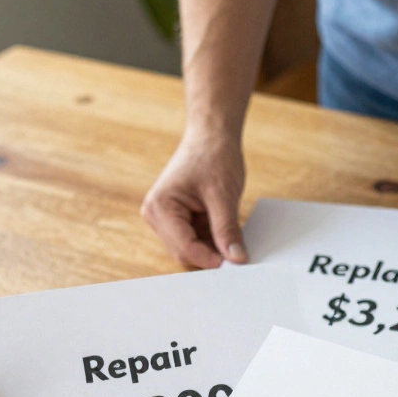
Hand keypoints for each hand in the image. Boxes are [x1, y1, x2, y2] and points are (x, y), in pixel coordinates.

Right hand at [141, 129, 247, 267]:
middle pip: (186, 252)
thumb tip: (237, 259)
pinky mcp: (180, 219)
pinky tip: (227, 230)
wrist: (212, 134)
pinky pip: (198, 240)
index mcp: (160, 207)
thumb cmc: (213, 155)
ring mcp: (167, 218)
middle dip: (212, 254)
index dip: (211, 258)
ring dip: (214, 247)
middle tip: (239, 253)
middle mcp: (157, 215)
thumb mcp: (223, 195)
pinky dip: (214, 240)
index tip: (236, 262)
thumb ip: (227, 230)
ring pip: (193, 249)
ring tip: (234, 234)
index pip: (184, 248)